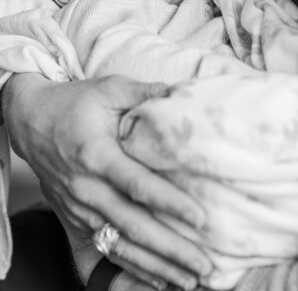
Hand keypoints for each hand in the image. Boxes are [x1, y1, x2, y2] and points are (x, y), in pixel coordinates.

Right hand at [3, 73, 211, 287]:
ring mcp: (78, 206)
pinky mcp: (75, 216)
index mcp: (97, 154)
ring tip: (188, 281)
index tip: (200, 219)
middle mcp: (87, 186)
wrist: (30, 120)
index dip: (169, 202)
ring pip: (120, 243)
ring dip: (154, 265)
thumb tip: (182, 94)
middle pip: (132, 225)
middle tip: (204, 267)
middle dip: (170, 249)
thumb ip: (145, 92)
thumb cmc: (73, 102)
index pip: (138, 184)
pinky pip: (105, 247)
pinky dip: (131, 267)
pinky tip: (157, 279)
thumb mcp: (109, 88)